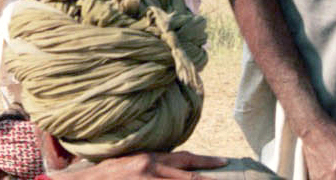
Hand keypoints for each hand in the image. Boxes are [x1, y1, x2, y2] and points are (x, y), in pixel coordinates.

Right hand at [48, 151, 227, 178]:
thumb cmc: (109, 171)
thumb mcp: (132, 160)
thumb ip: (152, 161)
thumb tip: (171, 164)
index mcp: (150, 158)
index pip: (184, 159)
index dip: (205, 161)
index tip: (223, 161)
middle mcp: (151, 169)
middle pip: (188, 177)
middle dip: (207, 179)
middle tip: (227, 177)